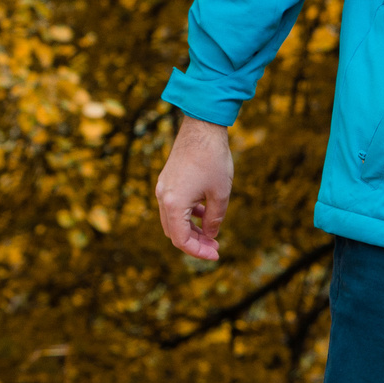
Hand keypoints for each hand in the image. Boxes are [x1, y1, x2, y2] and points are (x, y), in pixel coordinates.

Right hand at [155, 114, 233, 262]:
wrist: (202, 128)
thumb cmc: (213, 160)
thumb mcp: (221, 194)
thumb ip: (215, 218)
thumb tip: (211, 234)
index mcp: (174, 204)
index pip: (181, 239)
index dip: (198, 251)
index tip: (216, 254)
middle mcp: (163, 197)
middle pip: (174, 232)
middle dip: (195, 242)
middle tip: (216, 247)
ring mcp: (163, 188)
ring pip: (173, 220)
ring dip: (191, 229)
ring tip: (212, 234)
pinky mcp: (167, 181)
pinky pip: (174, 206)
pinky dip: (188, 215)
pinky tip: (205, 215)